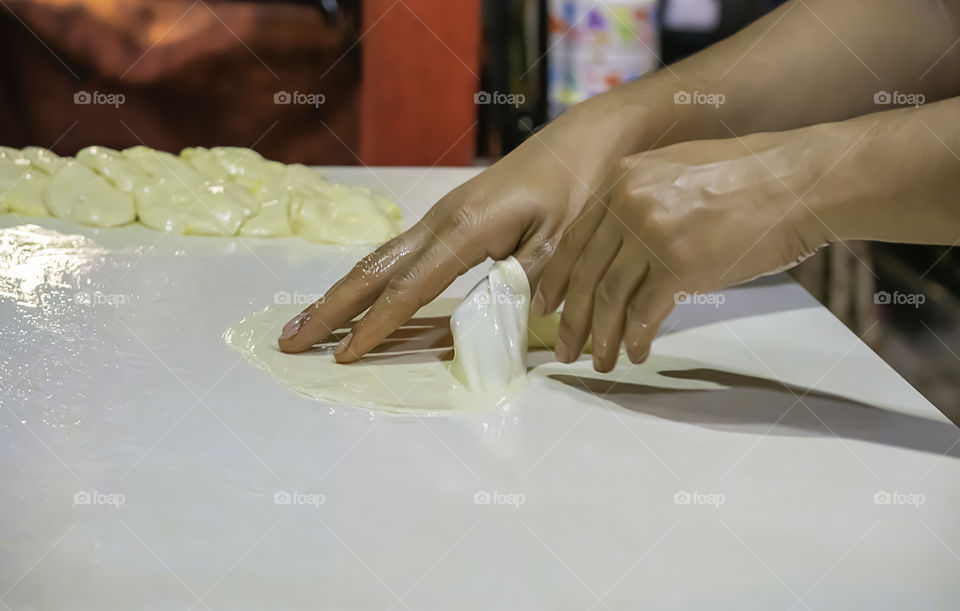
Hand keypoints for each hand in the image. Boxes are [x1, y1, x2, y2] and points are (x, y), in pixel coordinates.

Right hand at [276, 127, 625, 358]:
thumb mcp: (558, 244)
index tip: (346, 358)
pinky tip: (352, 302)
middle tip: (289, 342)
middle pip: (372, 270)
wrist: (577, 145)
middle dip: (330, 309)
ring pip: (376, 262)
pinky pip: (395, 257)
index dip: (377, 325)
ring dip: (338, 297)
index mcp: (467, 230)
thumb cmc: (574, 192)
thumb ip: (516, 283)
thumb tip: (479, 322)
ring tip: (304, 328)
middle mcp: (440, 221)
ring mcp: (438, 219)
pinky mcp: (444, 221)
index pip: (410, 286)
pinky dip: (366, 283)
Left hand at [533, 132, 826, 371]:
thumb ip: (640, 202)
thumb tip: (617, 251)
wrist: (802, 182)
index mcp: (624, 178)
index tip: (546, 308)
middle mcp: (630, 202)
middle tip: (564, 350)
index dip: (558, 279)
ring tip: (599, 363)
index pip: (576, 238)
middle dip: (572, 319)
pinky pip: (645, 312)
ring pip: (610, 298)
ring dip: (602, 337)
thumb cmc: (751, 179)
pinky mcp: (681, 265)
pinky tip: (635, 354)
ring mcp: (653, 233)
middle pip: (587, 273)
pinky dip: (637, 338)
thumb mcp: (678, 173)